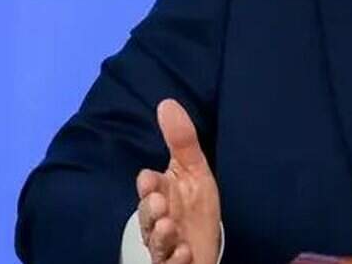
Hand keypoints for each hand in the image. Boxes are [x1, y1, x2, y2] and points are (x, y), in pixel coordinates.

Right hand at [136, 99, 221, 263]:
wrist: (203, 247)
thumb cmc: (193, 208)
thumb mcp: (194, 171)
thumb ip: (181, 140)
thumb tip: (166, 102)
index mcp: (161, 197)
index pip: (150, 190)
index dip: (149, 185)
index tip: (150, 177)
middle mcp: (159, 223)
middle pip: (148, 218)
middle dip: (150, 210)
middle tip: (159, 202)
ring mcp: (166, 247)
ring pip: (157, 243)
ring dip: (161, 235)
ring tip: (169, 226)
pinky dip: (176, 260)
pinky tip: (184, 252)